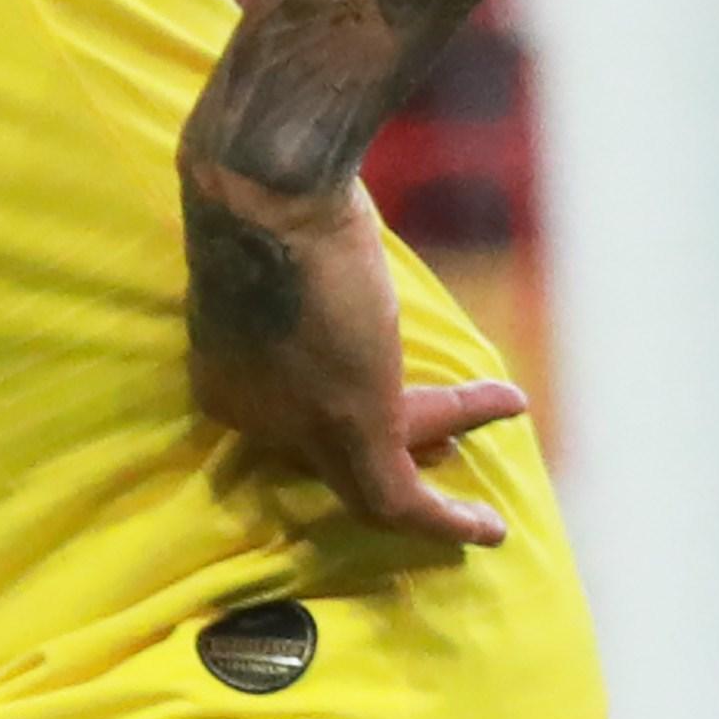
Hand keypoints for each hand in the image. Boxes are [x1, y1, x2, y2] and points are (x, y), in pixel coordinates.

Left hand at [179, 159, 522, 546]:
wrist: (268, 189)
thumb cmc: (269, 197)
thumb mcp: (284, 263)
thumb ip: (304, 296)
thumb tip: (337, 289)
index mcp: (227, 376)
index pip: (292, 421)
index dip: (351, 418)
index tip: (408, 410)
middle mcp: (252, 414)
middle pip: (331, 452)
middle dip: (394, 456)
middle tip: (447, 455)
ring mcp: (295, 426)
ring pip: (373, 483)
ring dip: (435, 507)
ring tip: (488, 523)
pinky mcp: (350, 424)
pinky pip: (397, 496)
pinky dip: (445, 521)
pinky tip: (490, 528)